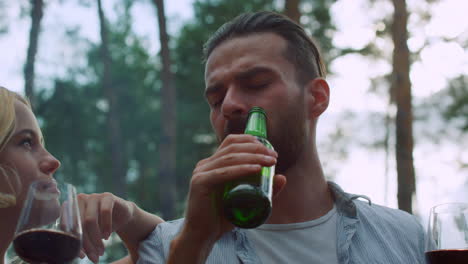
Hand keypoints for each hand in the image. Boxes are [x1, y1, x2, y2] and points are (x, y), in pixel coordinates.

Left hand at [77, 192, 135, 262]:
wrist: (120, 215)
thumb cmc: (100, 226)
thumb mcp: (89, 234)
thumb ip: (82, 241)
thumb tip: (80, 254)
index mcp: (70, 208)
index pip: (66, 226)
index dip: (73, 242)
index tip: (82, 255)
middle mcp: (79, 200)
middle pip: (78, 224)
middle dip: (86, 244)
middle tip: (94, 256)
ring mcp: (93, 197)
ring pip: (90, 220)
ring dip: (96, 238)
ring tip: (101, 250)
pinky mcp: (107, 196)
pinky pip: (105, 212)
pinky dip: (107, 226)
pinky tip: (107, 236)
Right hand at [169, 134, 285, 262]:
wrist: (203, 236)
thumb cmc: (223, 218)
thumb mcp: (246, 201)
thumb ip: (263, 190)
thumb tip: (282, 177)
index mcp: (213, 164)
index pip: (231, 142)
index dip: (251, 141)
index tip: (270, 149)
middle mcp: (205, 165)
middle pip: (232, 147)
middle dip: (256, 149)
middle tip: (274, 156)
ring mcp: (201, 172)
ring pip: (230, 158)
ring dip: (253, 157)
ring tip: (270, 161)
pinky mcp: (200, 183)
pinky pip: (223, 173)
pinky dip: (241, 170)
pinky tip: (256, 169)